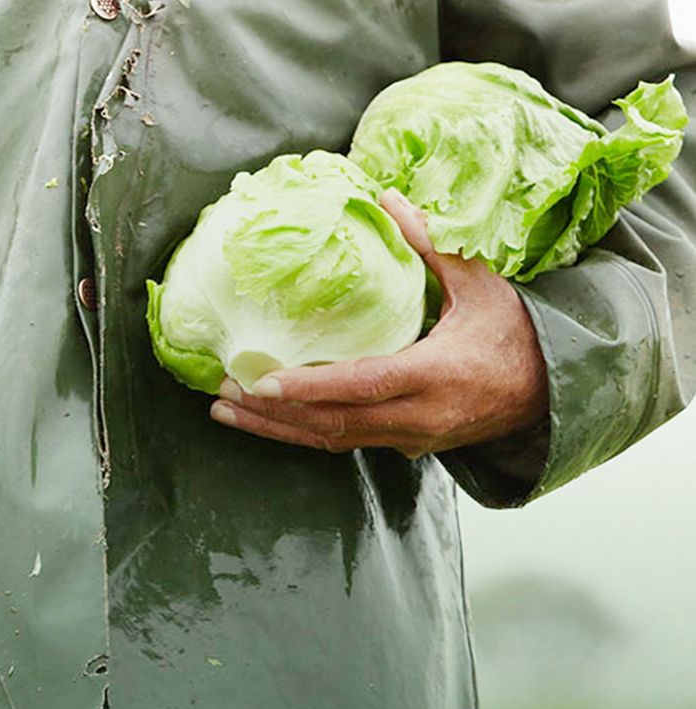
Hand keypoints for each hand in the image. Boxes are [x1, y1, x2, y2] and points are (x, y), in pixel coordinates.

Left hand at [209, 188, 548, 457]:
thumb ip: (432, 245)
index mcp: (436, 374)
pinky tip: (269, 421)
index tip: (260, 383)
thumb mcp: (482, 284)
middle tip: (223, 396)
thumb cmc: (515, 334)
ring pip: (333, 440)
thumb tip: (384, 197)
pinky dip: (303, 432)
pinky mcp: (403, 446)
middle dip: (274, 414)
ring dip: (278, 430)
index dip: (309, 388)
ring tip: (227, 414)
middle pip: (333, 423)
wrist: (552, 393)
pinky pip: (345, 442)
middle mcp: (418, 416)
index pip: (361, 386)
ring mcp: (409, 438)